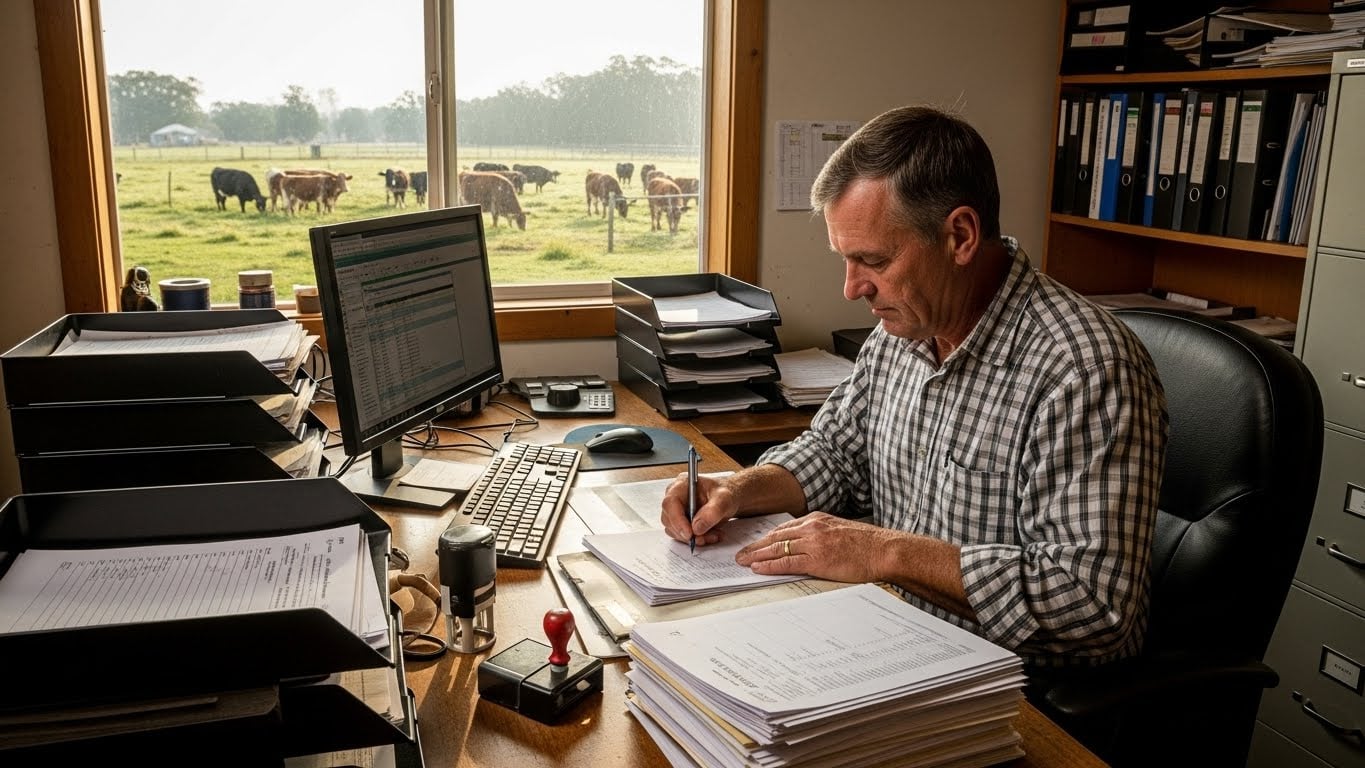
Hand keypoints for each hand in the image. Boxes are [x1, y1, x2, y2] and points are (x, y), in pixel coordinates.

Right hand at [660, 473, 735, 546]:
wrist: (730, 498)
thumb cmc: (726, 492)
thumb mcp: (724, 499)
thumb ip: (712, 511)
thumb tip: (696, 527)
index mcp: (682, 485)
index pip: (670, 503)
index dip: (677, 520)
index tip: (689, 533)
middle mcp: (676, 497)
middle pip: (669, 519)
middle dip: (687, 533)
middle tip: (704, 538)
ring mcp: (677, 510)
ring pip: (675, 530)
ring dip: (693, 538)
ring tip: (713, 535)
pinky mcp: (681, 522)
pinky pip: (682, 536)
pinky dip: (696, 539)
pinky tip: (710, 535)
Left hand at [735, 512, 896, 582]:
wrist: (884, 550)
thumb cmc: (867, 544)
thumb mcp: (840, 531)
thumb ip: (822, 535)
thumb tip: (807, 546)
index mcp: (817, 520)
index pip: (784, 528)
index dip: (766, 537)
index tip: (755, 543)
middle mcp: (812, 528)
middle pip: (775, 537)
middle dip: (755, 546)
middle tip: (740, 554)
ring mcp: (814, 543)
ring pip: (777, 548)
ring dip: (757, 556)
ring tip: (742, 562)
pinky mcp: (817, 559)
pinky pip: (787, 563)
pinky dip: (769, 566)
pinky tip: (758, 568)